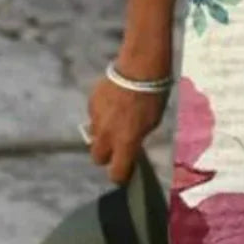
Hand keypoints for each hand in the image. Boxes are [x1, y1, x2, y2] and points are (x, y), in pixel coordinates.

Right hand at [86, 63, 168, 184]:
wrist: (139, 68)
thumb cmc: (153, 96)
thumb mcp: (151, 123)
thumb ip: (136, 138)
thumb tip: (131, 145)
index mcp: (125, 143)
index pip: (116, 173)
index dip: (121, 175)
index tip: (125, 172)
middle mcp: (107, 135)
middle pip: (97, 158)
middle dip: (107, 155)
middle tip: (117, 146)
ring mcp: (95, 119)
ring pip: (94, 136)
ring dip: (103, 134)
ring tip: (115, 121)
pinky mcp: (90, 104)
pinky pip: (93, 117)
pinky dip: (101, 115)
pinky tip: (112, 104)